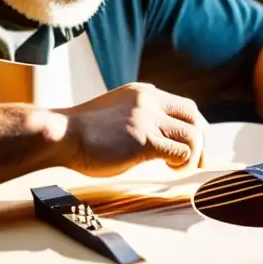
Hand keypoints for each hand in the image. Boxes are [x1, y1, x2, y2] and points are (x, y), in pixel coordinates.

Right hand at [56, 82, 207, 176]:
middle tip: (197, 161)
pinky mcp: (144, 140)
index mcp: (142, 93)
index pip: (182, 105)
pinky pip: (181, 151)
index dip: (193, 126)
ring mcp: (147, 119)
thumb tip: (154, 141)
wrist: (61, 134)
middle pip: (193, 115)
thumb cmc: (81, 133)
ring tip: (176, 168)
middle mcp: (149, 101)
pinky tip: (169, 170)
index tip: (192, 146)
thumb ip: (135, 119)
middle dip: (201, 140)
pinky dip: (182, 163)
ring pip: (193, 134)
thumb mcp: (114, 114)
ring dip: (193, 155)